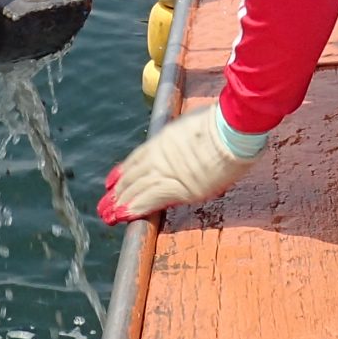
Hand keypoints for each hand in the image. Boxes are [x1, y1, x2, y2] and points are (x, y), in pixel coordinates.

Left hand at [98, 103, 265, 223]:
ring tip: (109, 214)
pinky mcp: (180, 187)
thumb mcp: (196, 125)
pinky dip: (137, 207)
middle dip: (119, 190)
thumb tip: (191, 148)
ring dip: (122, 202)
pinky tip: (125, 215)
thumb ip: (187, 139)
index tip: (112, 181)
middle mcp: (162, 156)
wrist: (232, 129)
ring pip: (138, 187)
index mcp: (165, 140)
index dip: (124, 171)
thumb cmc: (223, 124)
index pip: (137, 158)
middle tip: (105, 203)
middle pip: (134, 175)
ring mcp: (169, 171)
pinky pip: (152, 198)